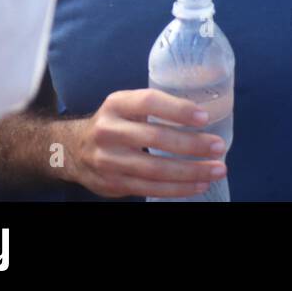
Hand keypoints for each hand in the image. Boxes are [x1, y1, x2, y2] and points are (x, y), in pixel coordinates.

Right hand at [66, 89, 227, 198]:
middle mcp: (108, 131)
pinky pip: (149, 188)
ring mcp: (107, 161)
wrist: (72, 150)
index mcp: (116, 104)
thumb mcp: (127, 105)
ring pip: (154, 169)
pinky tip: (198, 185)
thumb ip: (156, 107)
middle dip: (191, 144)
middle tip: (219, 147)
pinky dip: (177, 188)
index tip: (204, 117)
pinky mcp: (112, 184)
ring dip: (190, 172)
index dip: (177, 109)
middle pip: (154, 138)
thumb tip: (204, 113)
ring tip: (217, 170)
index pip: (148, 102)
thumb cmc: (116, 123)